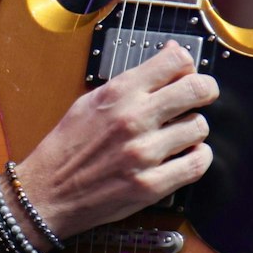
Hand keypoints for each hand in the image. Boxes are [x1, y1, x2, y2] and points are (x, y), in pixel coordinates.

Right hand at [12, 42, 216, 240]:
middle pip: (196, 90)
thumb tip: (166, 61)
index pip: (174, 61)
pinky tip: (186, 154)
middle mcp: (133, 119)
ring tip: (180, 132)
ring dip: (194, 128)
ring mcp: (144, 153)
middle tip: (202, 94)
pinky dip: (198, 156)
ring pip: (200, 127)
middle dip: (205, 89)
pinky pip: (196, 163)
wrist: (48, 192)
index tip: (187, 70)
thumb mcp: (90, 101)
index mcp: (117, 93)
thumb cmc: (66, 147)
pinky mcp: (152, 184)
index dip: (187, 63)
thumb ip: (130, 82)